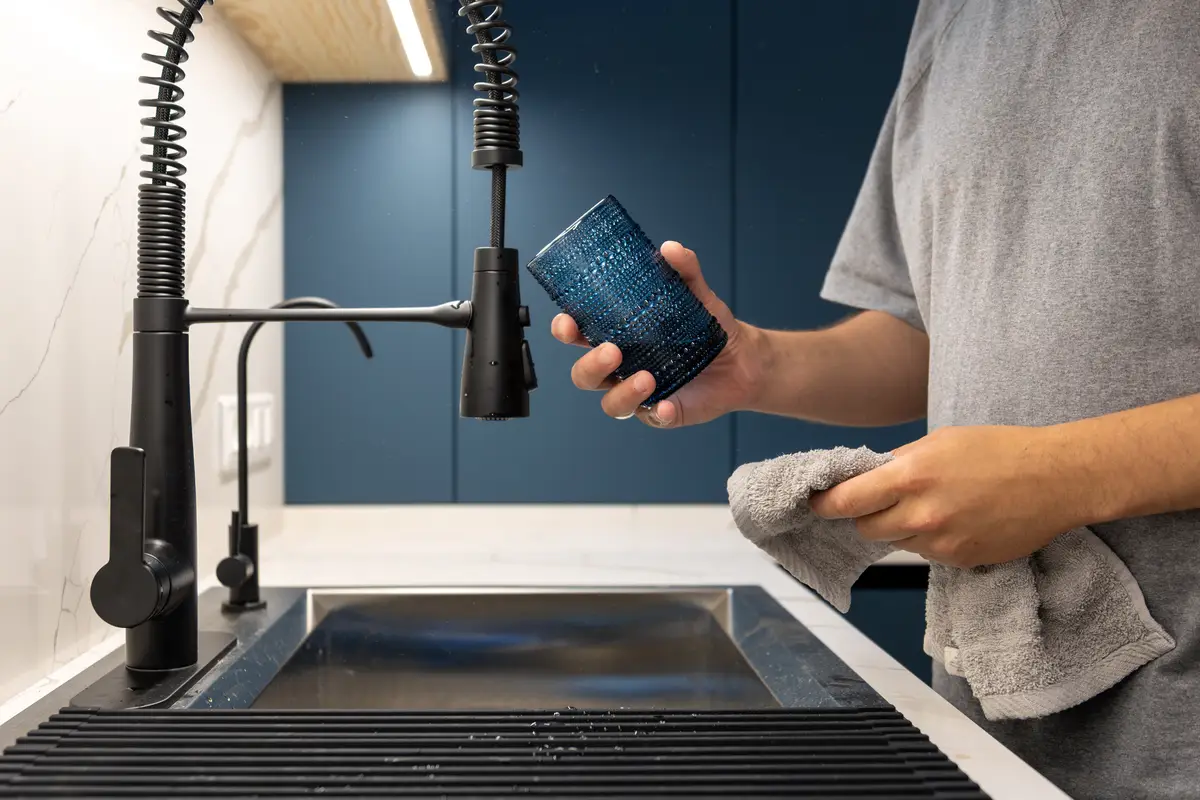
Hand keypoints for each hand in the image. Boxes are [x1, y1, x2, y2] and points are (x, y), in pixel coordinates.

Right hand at [551, 241, 761, 426]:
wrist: (742, 359)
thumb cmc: (707, 327)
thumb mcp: (697, 294)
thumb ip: (685, 270)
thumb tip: (670, 248)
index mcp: (619, 336)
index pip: (578, 336)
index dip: (566, 330)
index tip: (568, 322)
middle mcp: (622, 367)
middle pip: (584, 374)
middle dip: (590, 364)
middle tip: (613, 351)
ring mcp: (640, 392)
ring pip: (611, 402)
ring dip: (623, 393)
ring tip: (648, 378)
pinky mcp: (662, 412)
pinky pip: (651, 418)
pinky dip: (657, 413)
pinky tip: (667, 405)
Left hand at [809, 426, 1084, 567]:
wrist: (1056, 479)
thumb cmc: (1000, 450)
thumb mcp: (940, 441)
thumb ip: (898, 462)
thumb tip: (865, 475)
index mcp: (911, 476)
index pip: (847, 501)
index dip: (825, 504)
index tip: (816, 502)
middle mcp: (922, 514)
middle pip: (865, 528)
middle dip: (865, 515)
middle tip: (880, 500)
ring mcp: (942, 542)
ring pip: (897, 542)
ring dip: (901, 527)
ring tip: (933, 504)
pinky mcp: (961, 560)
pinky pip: (927, 553)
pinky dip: (931, 539)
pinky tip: (956, 518)